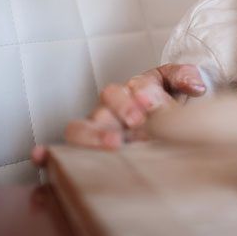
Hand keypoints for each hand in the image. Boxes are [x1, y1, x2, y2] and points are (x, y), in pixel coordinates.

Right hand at [31, 64, 205, 165]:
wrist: (175, 123)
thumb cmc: (172, 101)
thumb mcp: (180, 85)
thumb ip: (186, 77)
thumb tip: (194, 85)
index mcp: (135, 89)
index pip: (131, 86)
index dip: (139, 93)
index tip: (150, 104)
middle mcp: (113, 108)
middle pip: (104, 102)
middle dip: (120, 109)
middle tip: (139, 122)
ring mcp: (99, 129)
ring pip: (80, 128)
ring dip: (92, 135)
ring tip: (114, 144)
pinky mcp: (89, 151)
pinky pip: (62, 152)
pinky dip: (48, 154)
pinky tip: (42, 157)